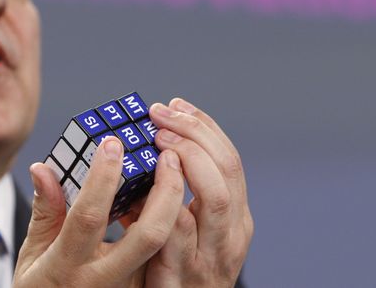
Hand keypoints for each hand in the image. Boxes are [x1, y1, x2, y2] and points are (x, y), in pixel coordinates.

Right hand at [14, 137, 185, 287]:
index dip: (102, 179)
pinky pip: (164, 248)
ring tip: (173, 165)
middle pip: (150, 234)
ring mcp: (129, 284)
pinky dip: (168, 217)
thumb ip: (44, 213)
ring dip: (174, 202)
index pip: (89, 217)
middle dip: (165, 190)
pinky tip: (165, 193)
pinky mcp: (143, 285)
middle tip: (167, 154)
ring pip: (165, 242)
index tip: (112, 144)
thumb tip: (43, 169)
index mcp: (69, 266)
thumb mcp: (31, 256)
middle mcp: (105, 277)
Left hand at [120, 97, 252, 286]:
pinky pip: (176, 233)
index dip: (204, 128)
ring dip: (185, 162)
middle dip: (195, 134)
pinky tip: (140, 185)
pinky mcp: (182, 276)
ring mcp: (211, 257)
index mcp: (235, 218)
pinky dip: (162, 203)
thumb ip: (178, 194)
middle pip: (228, 169)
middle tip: (161, 116)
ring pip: (214, 198)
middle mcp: (231, 234)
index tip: (175, 105)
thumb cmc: (176, 270)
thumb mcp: (191, 231)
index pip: (230, 160)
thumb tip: (155, 146)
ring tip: (158, 142)